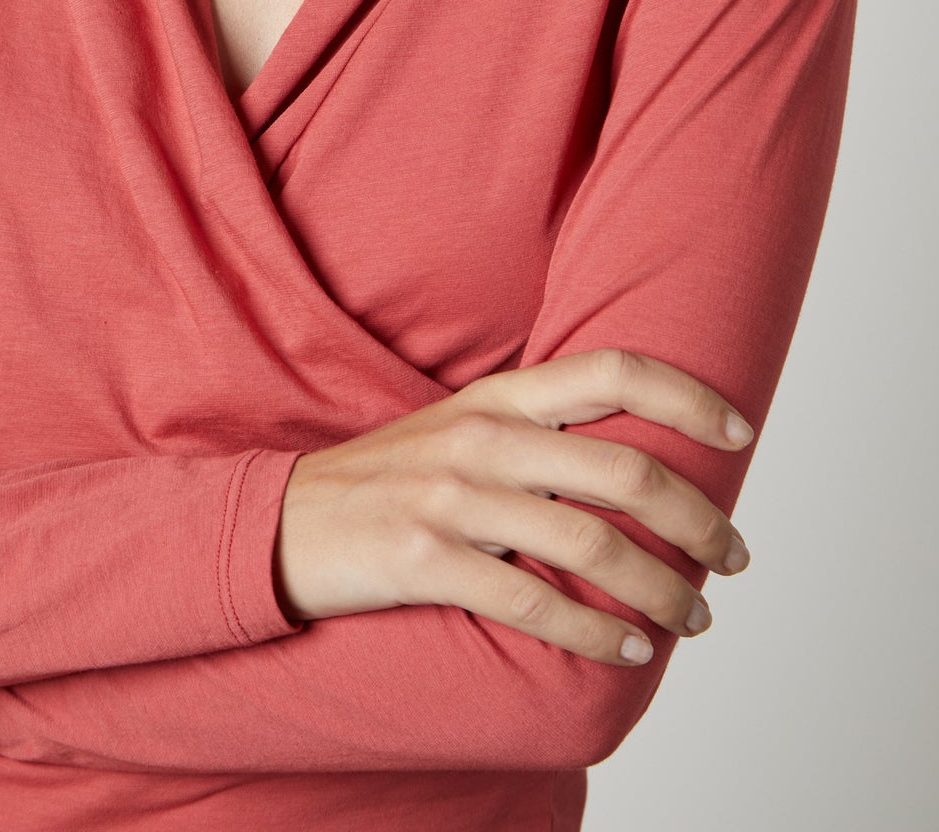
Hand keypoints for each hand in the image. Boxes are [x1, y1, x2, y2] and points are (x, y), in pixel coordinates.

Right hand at [274, 347, 752, 666]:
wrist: (283, 524)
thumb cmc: (388, 481)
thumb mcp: (461, 431)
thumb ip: (538, 434)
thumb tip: (636, 467)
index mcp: (498, 398)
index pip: (613, 371)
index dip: (688, 396)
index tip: (739, 431)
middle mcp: (483, 438)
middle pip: (624, 470)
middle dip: (698, 519)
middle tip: (733, 556)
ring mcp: (451, 497)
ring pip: (591, 544)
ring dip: (661, 589)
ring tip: (693, 616)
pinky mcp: (423, 560)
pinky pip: (534, 603)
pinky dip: (595, 632)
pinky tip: (627, 649)